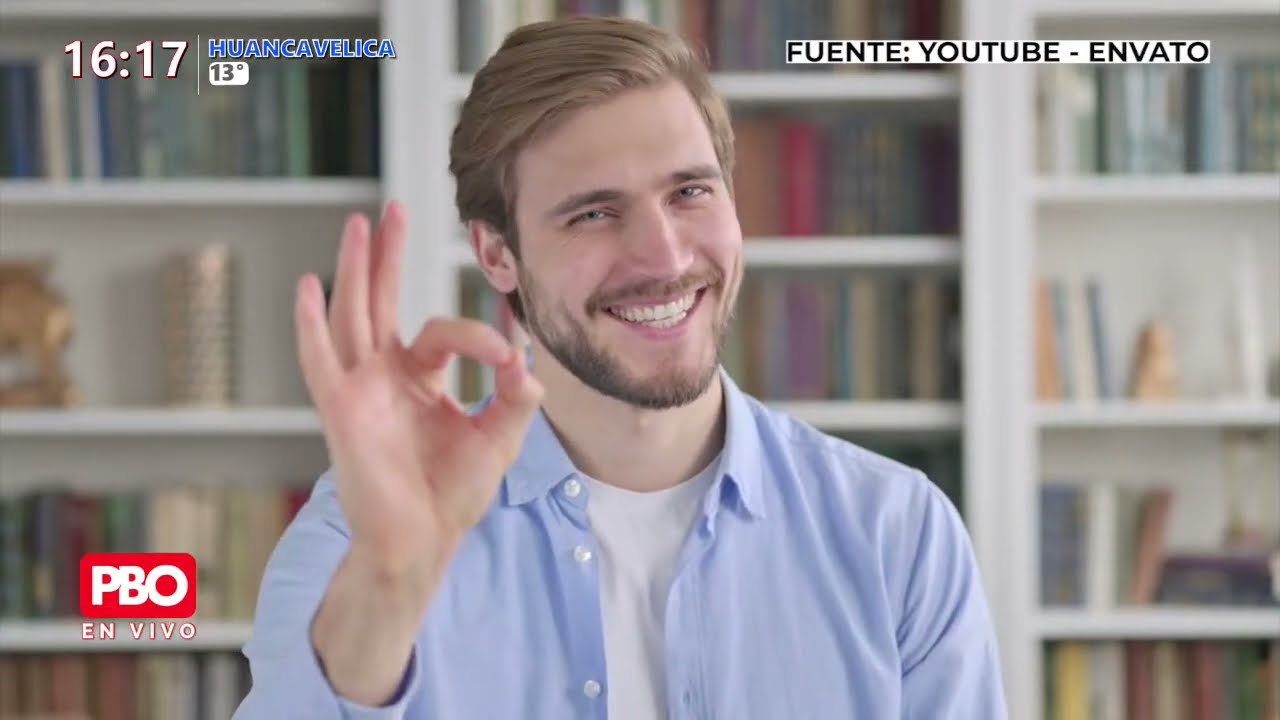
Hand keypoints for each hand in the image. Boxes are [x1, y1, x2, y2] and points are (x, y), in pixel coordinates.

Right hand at [294, 201, 543, 580]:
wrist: (424, 542)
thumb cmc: (452, 495)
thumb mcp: (499, 439)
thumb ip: (515, 397)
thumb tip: (527, 361)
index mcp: (417, 379)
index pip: (443, 331)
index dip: (479, 337)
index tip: (510, 359)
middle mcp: (383, 376)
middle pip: (380, 301)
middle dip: (386, 255)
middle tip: (393, 208)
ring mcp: (359, 390)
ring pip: (352, 316)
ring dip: (355, 270)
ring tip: (358, 224)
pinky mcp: (341, 410)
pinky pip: (321, 360)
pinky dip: (313, 324)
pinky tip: (311, 286)